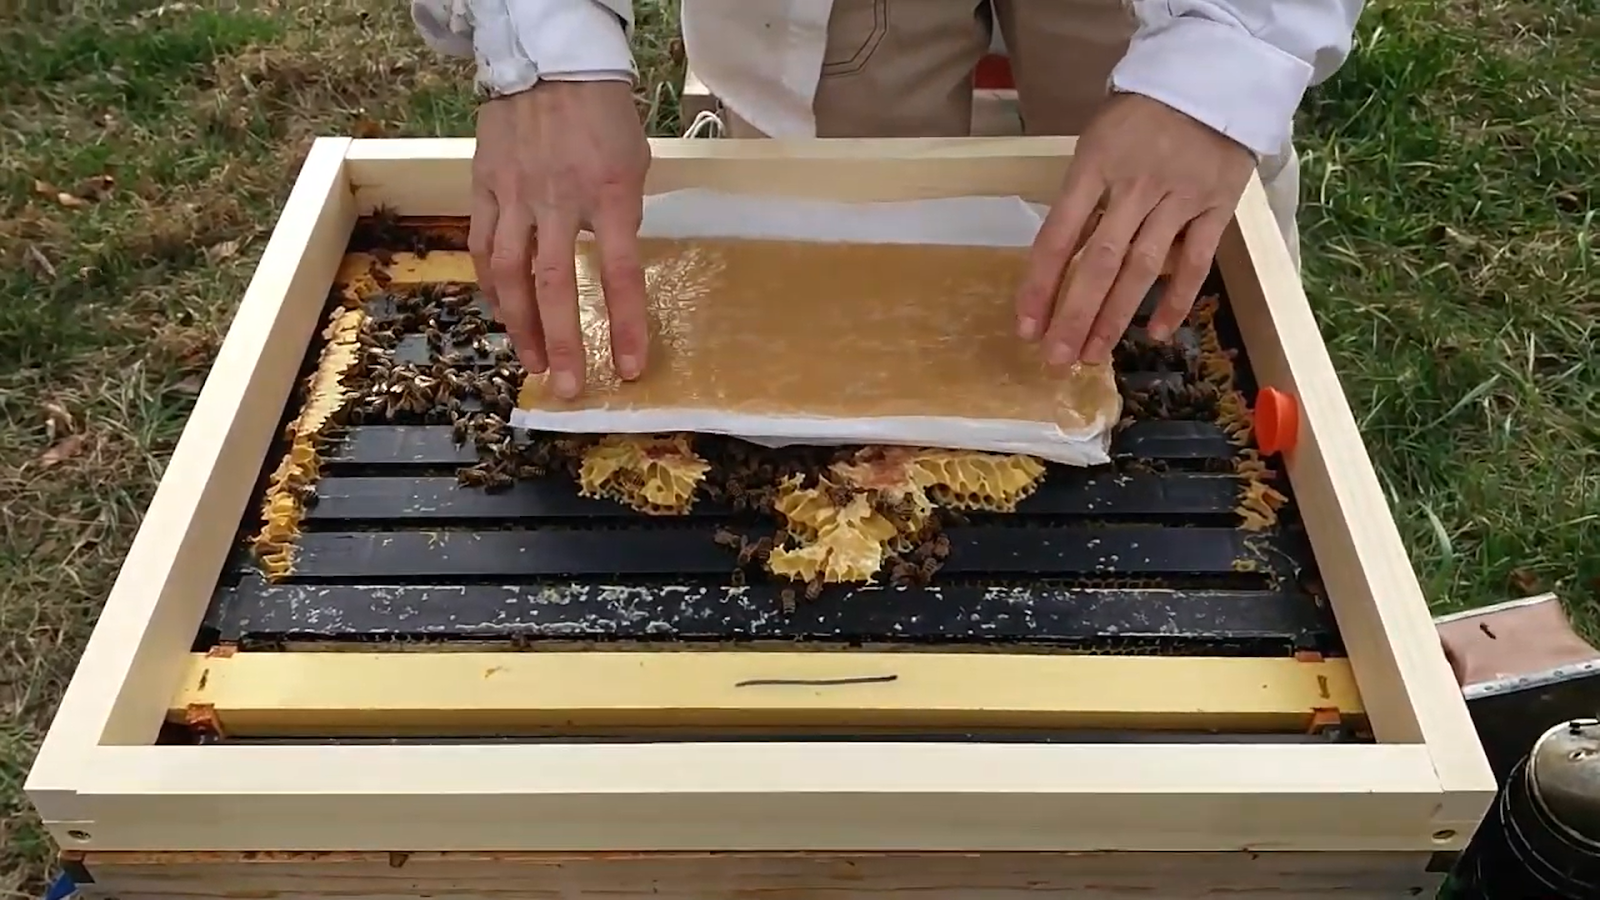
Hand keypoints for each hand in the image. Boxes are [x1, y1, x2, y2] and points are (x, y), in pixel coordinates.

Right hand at [471, 80, 650, 398]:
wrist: (552, 62)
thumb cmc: (604, 116)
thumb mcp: (634, 164)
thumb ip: (623, 217)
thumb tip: (613, 269)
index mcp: (608, 193)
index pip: (620, 273)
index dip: (626, 325)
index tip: (629, 367)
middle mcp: (557, 199)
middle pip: (554, 285)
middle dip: (562, 342)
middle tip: (567, 386)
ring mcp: (514, 193)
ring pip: (509, 273)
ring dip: (520, 326)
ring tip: (533, 361)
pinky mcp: (484, 186)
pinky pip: (483, 247)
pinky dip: (491, 286)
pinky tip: (502, 312)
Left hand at [1016, 93, 1255, 366]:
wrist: (1212, 79)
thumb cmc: (1142, 115)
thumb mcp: (1098, 142)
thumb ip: (1083, 197)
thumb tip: (1061, 259)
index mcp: (1095, 166)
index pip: (1059, 235)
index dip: (1040, 285)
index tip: (1026, 327)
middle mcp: (1135, 186)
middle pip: (1099, 262)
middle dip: (1074, 315)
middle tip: (1057, 359)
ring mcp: (1180, 198)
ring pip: (1143, 269)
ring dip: (1115, 317)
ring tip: (1093, 356)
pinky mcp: (1218, 206)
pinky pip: (1196, 262)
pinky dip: (1176, 301)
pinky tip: (1155, 334)